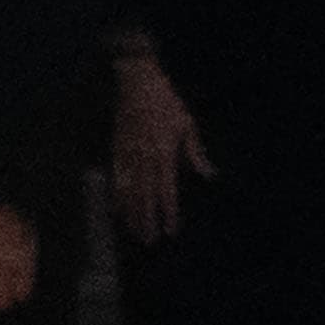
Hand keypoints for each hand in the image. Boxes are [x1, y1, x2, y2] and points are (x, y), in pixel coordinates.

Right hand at [110, 57, 209, 246]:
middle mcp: (144, 158)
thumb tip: (209, 174)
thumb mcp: (186, 124)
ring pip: (128, 192)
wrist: (136, 83)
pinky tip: (118, 211)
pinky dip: (116, 197)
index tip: (171, 230)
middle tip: (150, 240)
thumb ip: (195, 152)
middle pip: (145, 196)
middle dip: (147, 220)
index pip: (166, 190)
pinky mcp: (116, 150)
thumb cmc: (166, 102)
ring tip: (135, 232)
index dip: (168, 212)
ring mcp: (127, 155)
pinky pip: (115, 179)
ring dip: (131, 214)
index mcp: (164, 153)